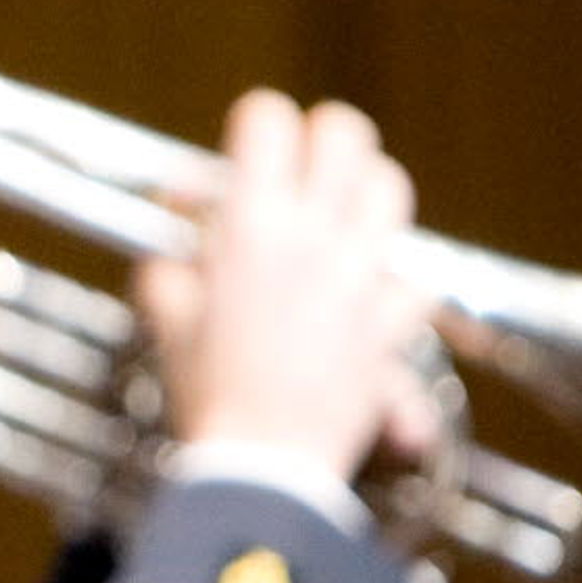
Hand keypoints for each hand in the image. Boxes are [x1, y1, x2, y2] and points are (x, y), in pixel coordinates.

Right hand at [137, 90, 438, 476]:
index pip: (267, 121)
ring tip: (343, 214)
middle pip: (345, 134)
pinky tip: (370, 294)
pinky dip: (395, 278)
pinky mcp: (393, 319)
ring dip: (367, 190)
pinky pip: (414, 277)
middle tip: (306, 162)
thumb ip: (168, 273)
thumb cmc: (207, 394)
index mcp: (250, 225)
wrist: (264, 461)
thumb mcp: (167, 323)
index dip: (256, 123)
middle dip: (323, 137)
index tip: (246, 145)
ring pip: (390, 189)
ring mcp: (361, 273)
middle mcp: (314, 234)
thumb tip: (168, 250)